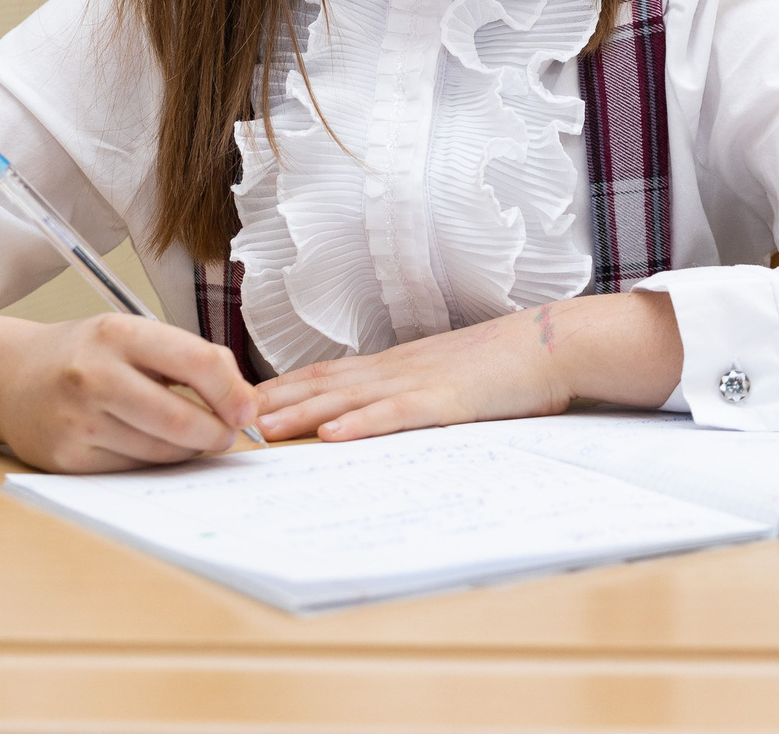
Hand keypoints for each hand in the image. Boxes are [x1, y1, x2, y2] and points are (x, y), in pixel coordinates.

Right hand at [0, 311, 260, 473]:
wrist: (11, 378)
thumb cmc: (86, 355)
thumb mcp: (132, 335)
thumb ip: (186, 358)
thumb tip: (243, 402)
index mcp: (118, 332)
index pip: (198, 362)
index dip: (234, 392)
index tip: (248, 410)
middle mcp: (94, 374)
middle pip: (182, 418)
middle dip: (216, 433)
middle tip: (226, 436)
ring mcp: (77, 419)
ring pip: (160, 451)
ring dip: (187, 451)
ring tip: (189, 438)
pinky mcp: (67, 458)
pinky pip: (132, 469)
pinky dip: (153, 464)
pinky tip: (150, 447)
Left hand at [254, 291, 682, 443]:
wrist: (552, 343)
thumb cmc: (506, 365)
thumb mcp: (448, 376)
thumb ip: (412, 391)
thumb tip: (377, 412)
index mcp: (397, 364)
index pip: (328, 374)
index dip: (284, 387)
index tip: (243, 400)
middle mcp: (397, 368)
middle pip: (323, 383)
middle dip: (273, 401)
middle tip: (226, 415)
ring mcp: (419, 382)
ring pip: (348, 398)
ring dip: (301, 413)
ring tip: (260, 428)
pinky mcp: (446, 401)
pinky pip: (395, 414)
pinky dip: (360, 424)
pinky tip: (331, 436)